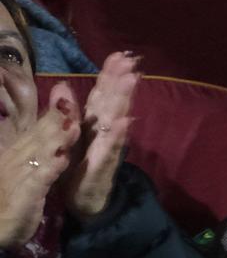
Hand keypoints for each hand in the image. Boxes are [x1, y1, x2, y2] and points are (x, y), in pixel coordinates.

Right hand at [0, 94, 75, 249]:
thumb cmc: (11, 198)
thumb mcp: (24, 171)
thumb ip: (37, 151)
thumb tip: (50, 130)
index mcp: (19, 153)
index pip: (37, 130)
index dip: (52, 114)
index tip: (68, 98)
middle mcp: (18, 160)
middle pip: (40, 136)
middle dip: (56, 119)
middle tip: (72, 101)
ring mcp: (20, 176)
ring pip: (41, 154)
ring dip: (57, 139)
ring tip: (73, 124)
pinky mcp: (26, 195)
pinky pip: (40, 180)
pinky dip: (51, 168)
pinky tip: (63, 159)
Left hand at [62, 51, 139, 219]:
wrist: (86, 204)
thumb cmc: (78, 170)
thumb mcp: (70, 137)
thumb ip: (70, 111)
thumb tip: (63, 83)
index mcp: (92, 125)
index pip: (102, 95)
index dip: (110, 75)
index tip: (120, 54)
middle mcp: (103, 133)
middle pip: (112, 103)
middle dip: (121, 82)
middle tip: (132, 61)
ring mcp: (106, 149)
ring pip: (115, 121)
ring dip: (124, 101)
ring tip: (132, 80)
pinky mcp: (103, 168)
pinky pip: (110, 150)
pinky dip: (117, 136)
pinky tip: (124, 122)